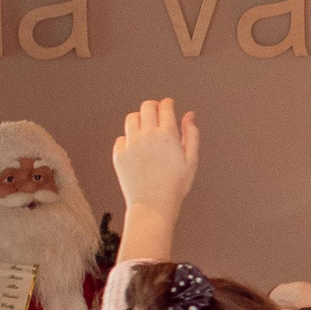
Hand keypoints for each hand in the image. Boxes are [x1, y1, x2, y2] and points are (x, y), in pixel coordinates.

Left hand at [111, 98, 198, 220]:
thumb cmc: (176, 185)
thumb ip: (192, 135)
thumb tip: (190, 114)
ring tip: (146, 129)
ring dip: (140, 119)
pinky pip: (122, 138)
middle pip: (146, 107)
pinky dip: (129, 139)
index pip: (165, 107)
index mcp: (167, 135)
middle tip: (157, 113)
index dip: (168, 103)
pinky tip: (137, 149)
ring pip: (132, 118)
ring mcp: (130, 144)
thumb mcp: (191, 161)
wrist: (153, 206)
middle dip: (153, 106)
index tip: (169, 105)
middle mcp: (147, 135)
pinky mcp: (119, 154)